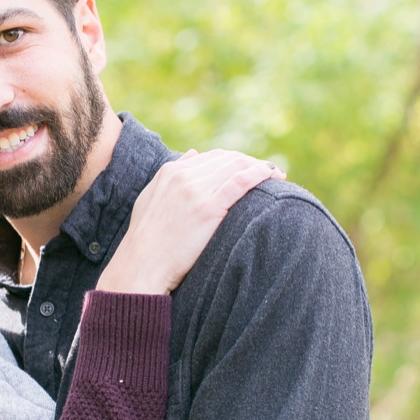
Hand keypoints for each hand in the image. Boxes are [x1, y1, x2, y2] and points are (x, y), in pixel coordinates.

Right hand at [96, 151, 281, 294]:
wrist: (141, 266)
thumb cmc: (147, 240)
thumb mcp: (152, 198)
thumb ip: (172, 175)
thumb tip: (194, 153)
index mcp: (170, 171)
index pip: (212, 157)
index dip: (237, 160)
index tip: (252, 169)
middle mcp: (183, 176)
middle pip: (228, 159)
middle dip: (252, 163)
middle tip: (272, 173)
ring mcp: (195, 190)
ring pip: (236, 166)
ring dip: (261, 168)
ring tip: (278, 177)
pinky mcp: (207, 208)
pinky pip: (240, 182)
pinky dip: (259, 175)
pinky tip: (273, 177)